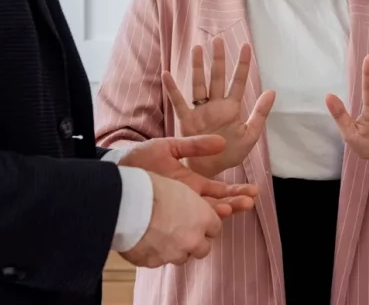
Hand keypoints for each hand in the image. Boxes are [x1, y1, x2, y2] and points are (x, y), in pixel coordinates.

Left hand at [119, 134, 257, 217]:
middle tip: (249, 202)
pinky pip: (183, 225)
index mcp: (192, 183)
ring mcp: (177, 209)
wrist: (115, 170)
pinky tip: (208, 220)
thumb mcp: (170, 146)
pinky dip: (197, 223)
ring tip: (231, 209)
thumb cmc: (140, 158)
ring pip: (204, 217)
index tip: (252, 192)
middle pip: (217, 206)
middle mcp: (187, 200)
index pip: (219, 191)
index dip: (236, 192)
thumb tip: (222, 142)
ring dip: (220, 213)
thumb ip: (195, 145)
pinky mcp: (164, 216)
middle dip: (234, 204)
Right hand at [120, 173, 221, 266]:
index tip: (198, 222)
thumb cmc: (153, 189)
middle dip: (194, 242)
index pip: (215, 229)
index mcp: (204, 219)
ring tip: (160, 234)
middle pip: (203, 249)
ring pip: (181, 257)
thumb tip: (192, 212)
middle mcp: (193, 240)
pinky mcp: (154, 263)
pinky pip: (158, 261)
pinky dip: (154, 253)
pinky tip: (145, 239)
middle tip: (181, 231)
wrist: (127, 204)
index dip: (205, 225)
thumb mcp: (181, 189)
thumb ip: (194, 207)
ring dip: (175, 249)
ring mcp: (174, 254)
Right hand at [162, 36, 275, 176]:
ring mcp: (200, 111)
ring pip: (198, 84)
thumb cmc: (231, 153)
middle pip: (217, 77)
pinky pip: (179, 102)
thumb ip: (260, 113)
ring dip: (197, 67)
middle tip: (218, 40)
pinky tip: (167, 74)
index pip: (238, 81)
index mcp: (231, 108)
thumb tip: (272, 91)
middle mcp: (215, 105)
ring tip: (197, 48)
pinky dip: (173, 88)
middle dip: (218, 59)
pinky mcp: (187, 120)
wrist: (211, 171)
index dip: (242, 64)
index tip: (246, 46)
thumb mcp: (251, 135)